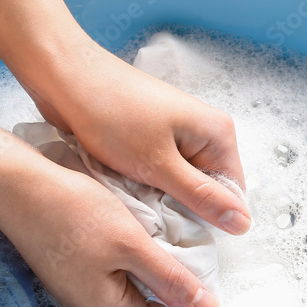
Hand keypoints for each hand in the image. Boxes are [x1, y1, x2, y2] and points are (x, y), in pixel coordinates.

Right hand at [0, 147, 220, 306]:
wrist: (16, 184)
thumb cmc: (73, 212)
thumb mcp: (133, 246)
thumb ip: (171, 280)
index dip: (185, 284)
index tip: (189, 249)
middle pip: (148, 297)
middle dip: (161, 268)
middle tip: (162, 231)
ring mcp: (77, 292)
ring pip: (129, 279)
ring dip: (141, 255)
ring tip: (141, 225)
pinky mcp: (69, 270)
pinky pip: (109, 267)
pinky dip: (121, 248)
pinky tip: (119, 223)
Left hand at [14, 36, 252, 235]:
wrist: (64, 77)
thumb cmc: (112, 114)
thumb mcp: (160, 165)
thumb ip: (202, 197)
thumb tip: (242, 224)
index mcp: (218, 133)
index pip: (232, 193)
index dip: (210, 217)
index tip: (180, 228)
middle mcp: (204, 131)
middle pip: (207, 189)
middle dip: (182, 207)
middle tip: (152, 215)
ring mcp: (177, 133)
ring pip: (180, 183)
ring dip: (160, 197)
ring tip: (135, 198)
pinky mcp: (152, 137)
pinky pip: (159, 173)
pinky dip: (145, 184)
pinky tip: (126, 186)